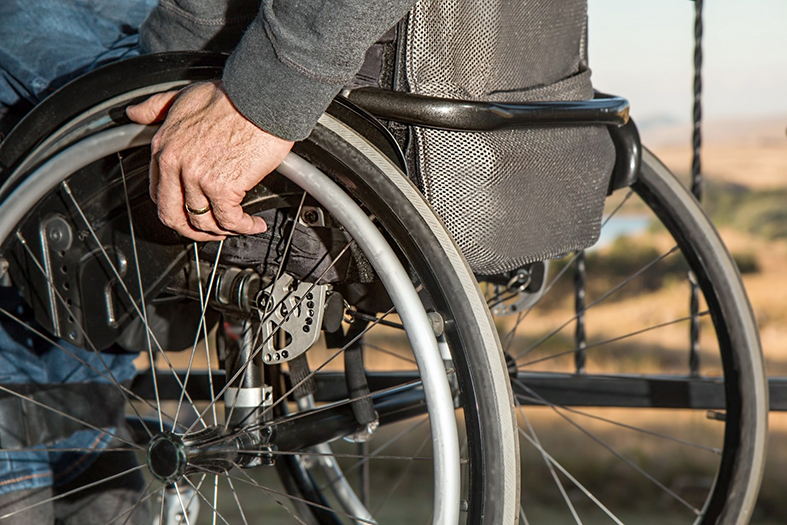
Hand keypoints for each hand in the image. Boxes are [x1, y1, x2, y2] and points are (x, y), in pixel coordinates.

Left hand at [126, 81, 293, 240]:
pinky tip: (254, 223)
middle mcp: (176, 164)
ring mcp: (198, 177)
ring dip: (223, 231)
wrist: (261, 97)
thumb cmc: (232, 96)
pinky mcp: (223, 187)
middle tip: (211, 231)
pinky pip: (229, 220)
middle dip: (193, 231)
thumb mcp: (183, 96)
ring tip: (239, 226)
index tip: (193, 211)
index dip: (177, 209)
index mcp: (164, 147)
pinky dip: (244, 227)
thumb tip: (135, 113)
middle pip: (174, 216)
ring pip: (203, 223)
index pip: (159, 193)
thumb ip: (157, 107)